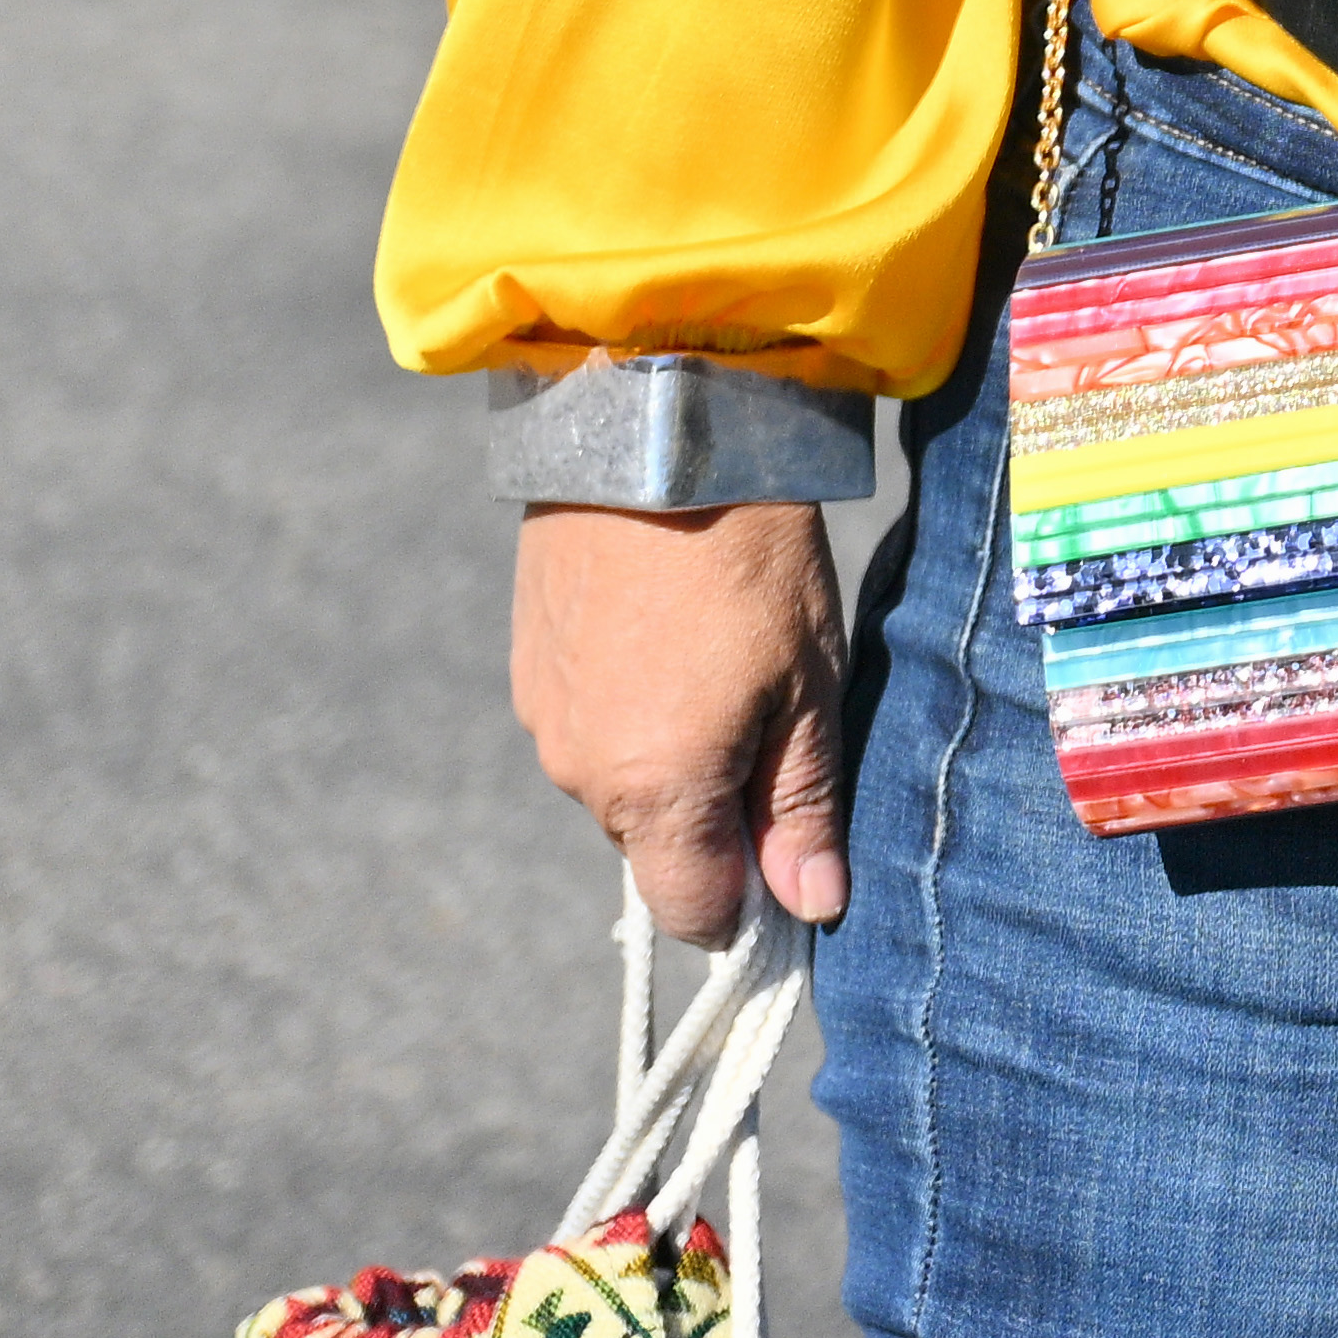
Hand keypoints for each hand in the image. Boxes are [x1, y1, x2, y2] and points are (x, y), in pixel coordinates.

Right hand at [519, 498, 853, 943]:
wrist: (654, 427)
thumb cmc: (750, 553)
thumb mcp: (808, 680)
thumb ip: (801, 803)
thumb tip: (810, 905)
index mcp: (652, 790)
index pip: (694, 910)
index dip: (751, 900)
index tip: (794, 851)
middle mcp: (579, 770)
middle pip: (659, 842)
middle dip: (717, 810)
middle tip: (776, 710)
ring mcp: (542, 715)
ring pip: (621, 779)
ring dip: (671, 750)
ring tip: (721, 650)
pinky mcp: (527, 662)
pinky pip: (587, 721)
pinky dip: (630, 699)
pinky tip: (670, 626)